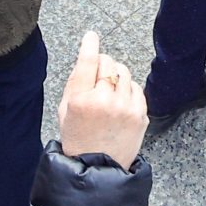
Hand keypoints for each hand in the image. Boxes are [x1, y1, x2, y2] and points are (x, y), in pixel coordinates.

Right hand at [57, 31, 146, 170]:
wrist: (97, 169)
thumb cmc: (78, 139)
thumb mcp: (64, 110)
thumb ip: (74, 82)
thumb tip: (86, 56)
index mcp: (81, 100)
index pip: (88, 62)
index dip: (89, 45)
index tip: (91, 36)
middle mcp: (105, 101)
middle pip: (108, 63)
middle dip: (102, 66)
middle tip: (97, 78)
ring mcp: (125, 108)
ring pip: (124, 72)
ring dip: (116, 77)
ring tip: (108, 94)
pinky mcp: (140, 115)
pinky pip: (136, 87)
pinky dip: (128, 90)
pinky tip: (119, 104)